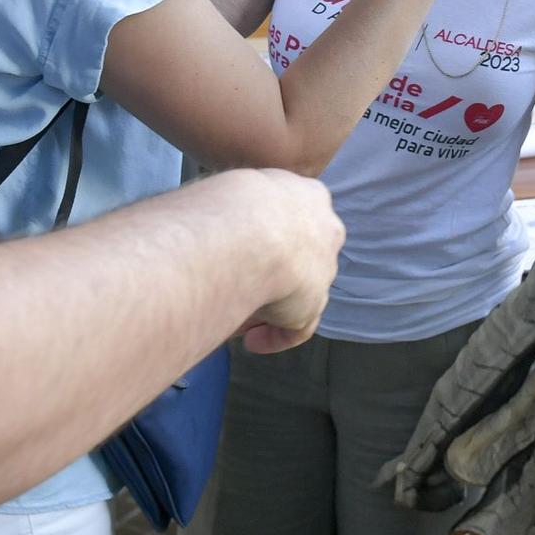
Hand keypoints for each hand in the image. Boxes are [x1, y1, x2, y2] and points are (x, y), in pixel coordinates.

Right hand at [216, 169, 343, 353]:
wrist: (249, 225)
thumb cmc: (228, 201)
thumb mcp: (234, 192)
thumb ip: (233, 211)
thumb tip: (210, 230)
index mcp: (308, 196)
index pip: (294, 222)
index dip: (265, 241)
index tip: (239, 253)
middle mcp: (324, 229)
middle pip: (300, 259)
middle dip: (272, 275)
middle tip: (238, 287)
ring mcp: (325, 267)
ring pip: (298, 293)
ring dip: (269, 307)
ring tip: (236, 318)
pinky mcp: (315, 302)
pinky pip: (297, 327)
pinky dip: (275, 337)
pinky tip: (252, 341)